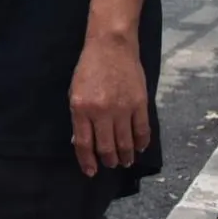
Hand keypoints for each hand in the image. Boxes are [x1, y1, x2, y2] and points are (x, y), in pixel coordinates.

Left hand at [69, 34, 149, 176]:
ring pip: (125, 143)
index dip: (87, 161)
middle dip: (109, 161)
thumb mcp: (75, 92)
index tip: (91, 172)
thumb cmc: (89, 68)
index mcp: (81, 108)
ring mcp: (122, 109)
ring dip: (126, 156)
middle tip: (111, 165)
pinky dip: (141, 143)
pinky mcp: (140, 104)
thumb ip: (78, 117)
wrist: (111, 46)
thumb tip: (81, 141)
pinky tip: (139, 148)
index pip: (84, 143)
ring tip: (125, 161)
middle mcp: (101, 112)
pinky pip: (142, 131)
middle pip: (106, 147)